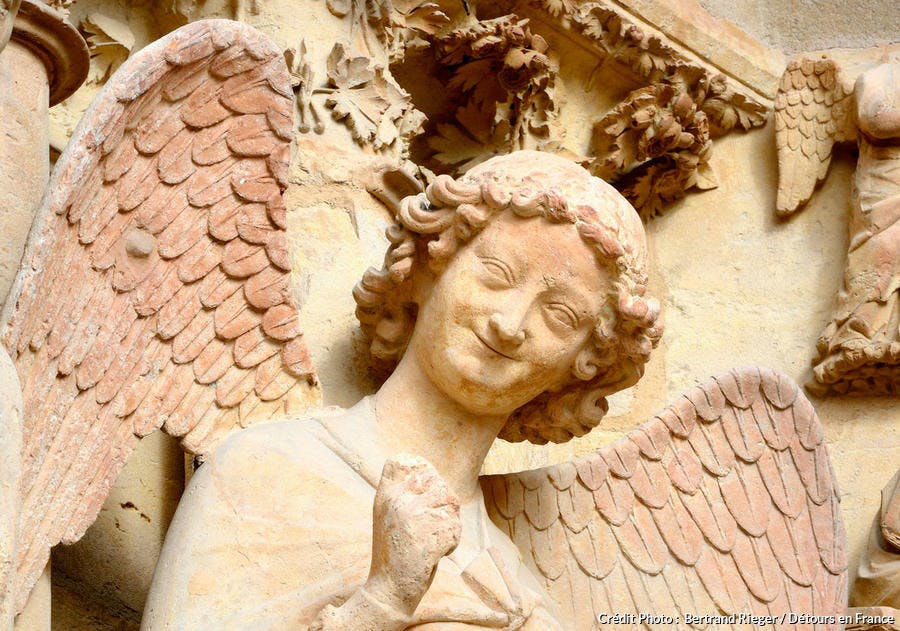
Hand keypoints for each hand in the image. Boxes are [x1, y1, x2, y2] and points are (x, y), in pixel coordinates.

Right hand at [366, 453, 460, 614]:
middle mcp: (397, 500)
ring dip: (449, 525)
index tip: (425, 484)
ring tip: (431, 541)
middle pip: (438, 483)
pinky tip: (433, 555)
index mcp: (386, 495)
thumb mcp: (388, 515)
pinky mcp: (429, 534)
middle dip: (444, 504)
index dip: (420, 467)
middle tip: (431, 527)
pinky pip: (455, 528)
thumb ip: (402, 492)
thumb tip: (427, 469)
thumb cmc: (395, 552)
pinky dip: (451, 544)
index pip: (401, 460)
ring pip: (451, 506)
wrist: (388, 589)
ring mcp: (413, 516)